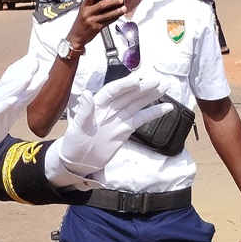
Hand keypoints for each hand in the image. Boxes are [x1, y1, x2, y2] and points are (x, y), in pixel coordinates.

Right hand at [0, 55, 39, 165]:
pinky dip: (3, 105)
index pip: (12, 77)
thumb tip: (33, 81)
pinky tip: (12, 100)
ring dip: (16, 85)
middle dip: (23, 71)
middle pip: (9, 81)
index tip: (36, 57)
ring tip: (28, 76)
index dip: (24, 67)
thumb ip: (19, 95)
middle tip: (36, 60)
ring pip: (3, 94)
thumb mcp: (7, 107)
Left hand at [55, 74, 172, 175]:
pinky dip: (153, 113)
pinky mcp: (126, 129)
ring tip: (164, 87)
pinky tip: (167, 108)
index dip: (124, 85)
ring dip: (150, 95)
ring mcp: (119, 118)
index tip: (137, 80)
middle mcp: (110, 108)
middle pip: (128, 95)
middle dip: (142, 88)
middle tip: (157, 81)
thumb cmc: (73, 143)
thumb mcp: (77, 127)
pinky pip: (141, 119)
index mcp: (97, 105)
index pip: (112, 91)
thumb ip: (84, 111)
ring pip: (137, 103)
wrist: (78, 161)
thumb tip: (87, 93)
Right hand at [66, 0, 126, 52]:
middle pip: (101, 5)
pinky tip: (119, 15)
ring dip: (117, 11)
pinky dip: (114, 18)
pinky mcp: (96, 28)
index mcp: (83, 7)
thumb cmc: (80, 24)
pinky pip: (108, 22)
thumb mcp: (82, 12)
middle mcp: (87, 13)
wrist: (76, 38)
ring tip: (123, 8)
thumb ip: (91, 6)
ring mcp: (92, 21)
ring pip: (107, 14)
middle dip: (112, 1)